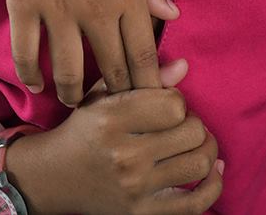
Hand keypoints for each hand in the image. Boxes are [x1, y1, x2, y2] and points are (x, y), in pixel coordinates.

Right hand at [0, 0, 178, 106]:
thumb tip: (171, 16)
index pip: (144, 53)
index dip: (149, 84)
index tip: (152, 102)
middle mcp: (96, 8)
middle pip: (111, 68)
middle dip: (117, 96)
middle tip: (119, 114)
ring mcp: (58, 9)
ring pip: (69, 71)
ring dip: (73, 95)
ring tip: (76, 104)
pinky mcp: (25, 4)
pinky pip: (27, 52)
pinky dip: (31, 74)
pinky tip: (37, 84)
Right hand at [28, 60, 222, 214]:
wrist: (51, 177)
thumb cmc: (84, 130)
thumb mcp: (103, 96)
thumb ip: (143, 77)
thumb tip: (185, 65)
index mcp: (112, 120)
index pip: (175, 105)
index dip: (179, 102)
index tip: (168, 107)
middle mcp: (123, 156)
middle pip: (192, 132)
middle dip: (195, 124)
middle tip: (183, 125)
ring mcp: (133, 188)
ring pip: (199, 164)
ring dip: (207, 150)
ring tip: (196, 144)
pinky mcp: (141, 214)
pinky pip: (195, 204)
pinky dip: (213, 186)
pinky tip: (213, 172)